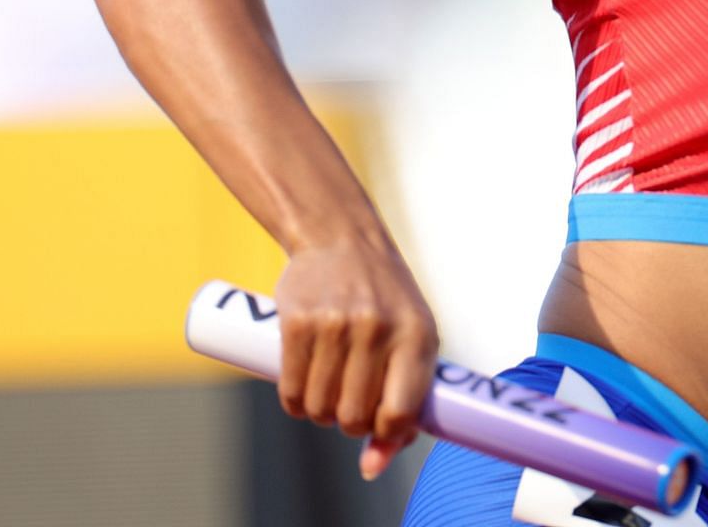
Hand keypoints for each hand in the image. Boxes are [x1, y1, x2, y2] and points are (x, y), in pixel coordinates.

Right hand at [273, 234, 439, 480]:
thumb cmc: (385, 299)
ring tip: (328, 392)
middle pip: (354, 417)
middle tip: (349, 404)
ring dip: (320, 413)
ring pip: (319, 409)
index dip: (386, 434)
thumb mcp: (411, 337)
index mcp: (417, 334)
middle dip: (349, 423)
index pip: (401, 411)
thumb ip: (404, 400)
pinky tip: (303, 390)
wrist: (341, 239)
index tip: (378, 427)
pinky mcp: (296, 323)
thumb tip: (373, 468)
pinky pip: (290, 391)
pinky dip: (295, 403)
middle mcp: (378, 330)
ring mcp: (335, 325)